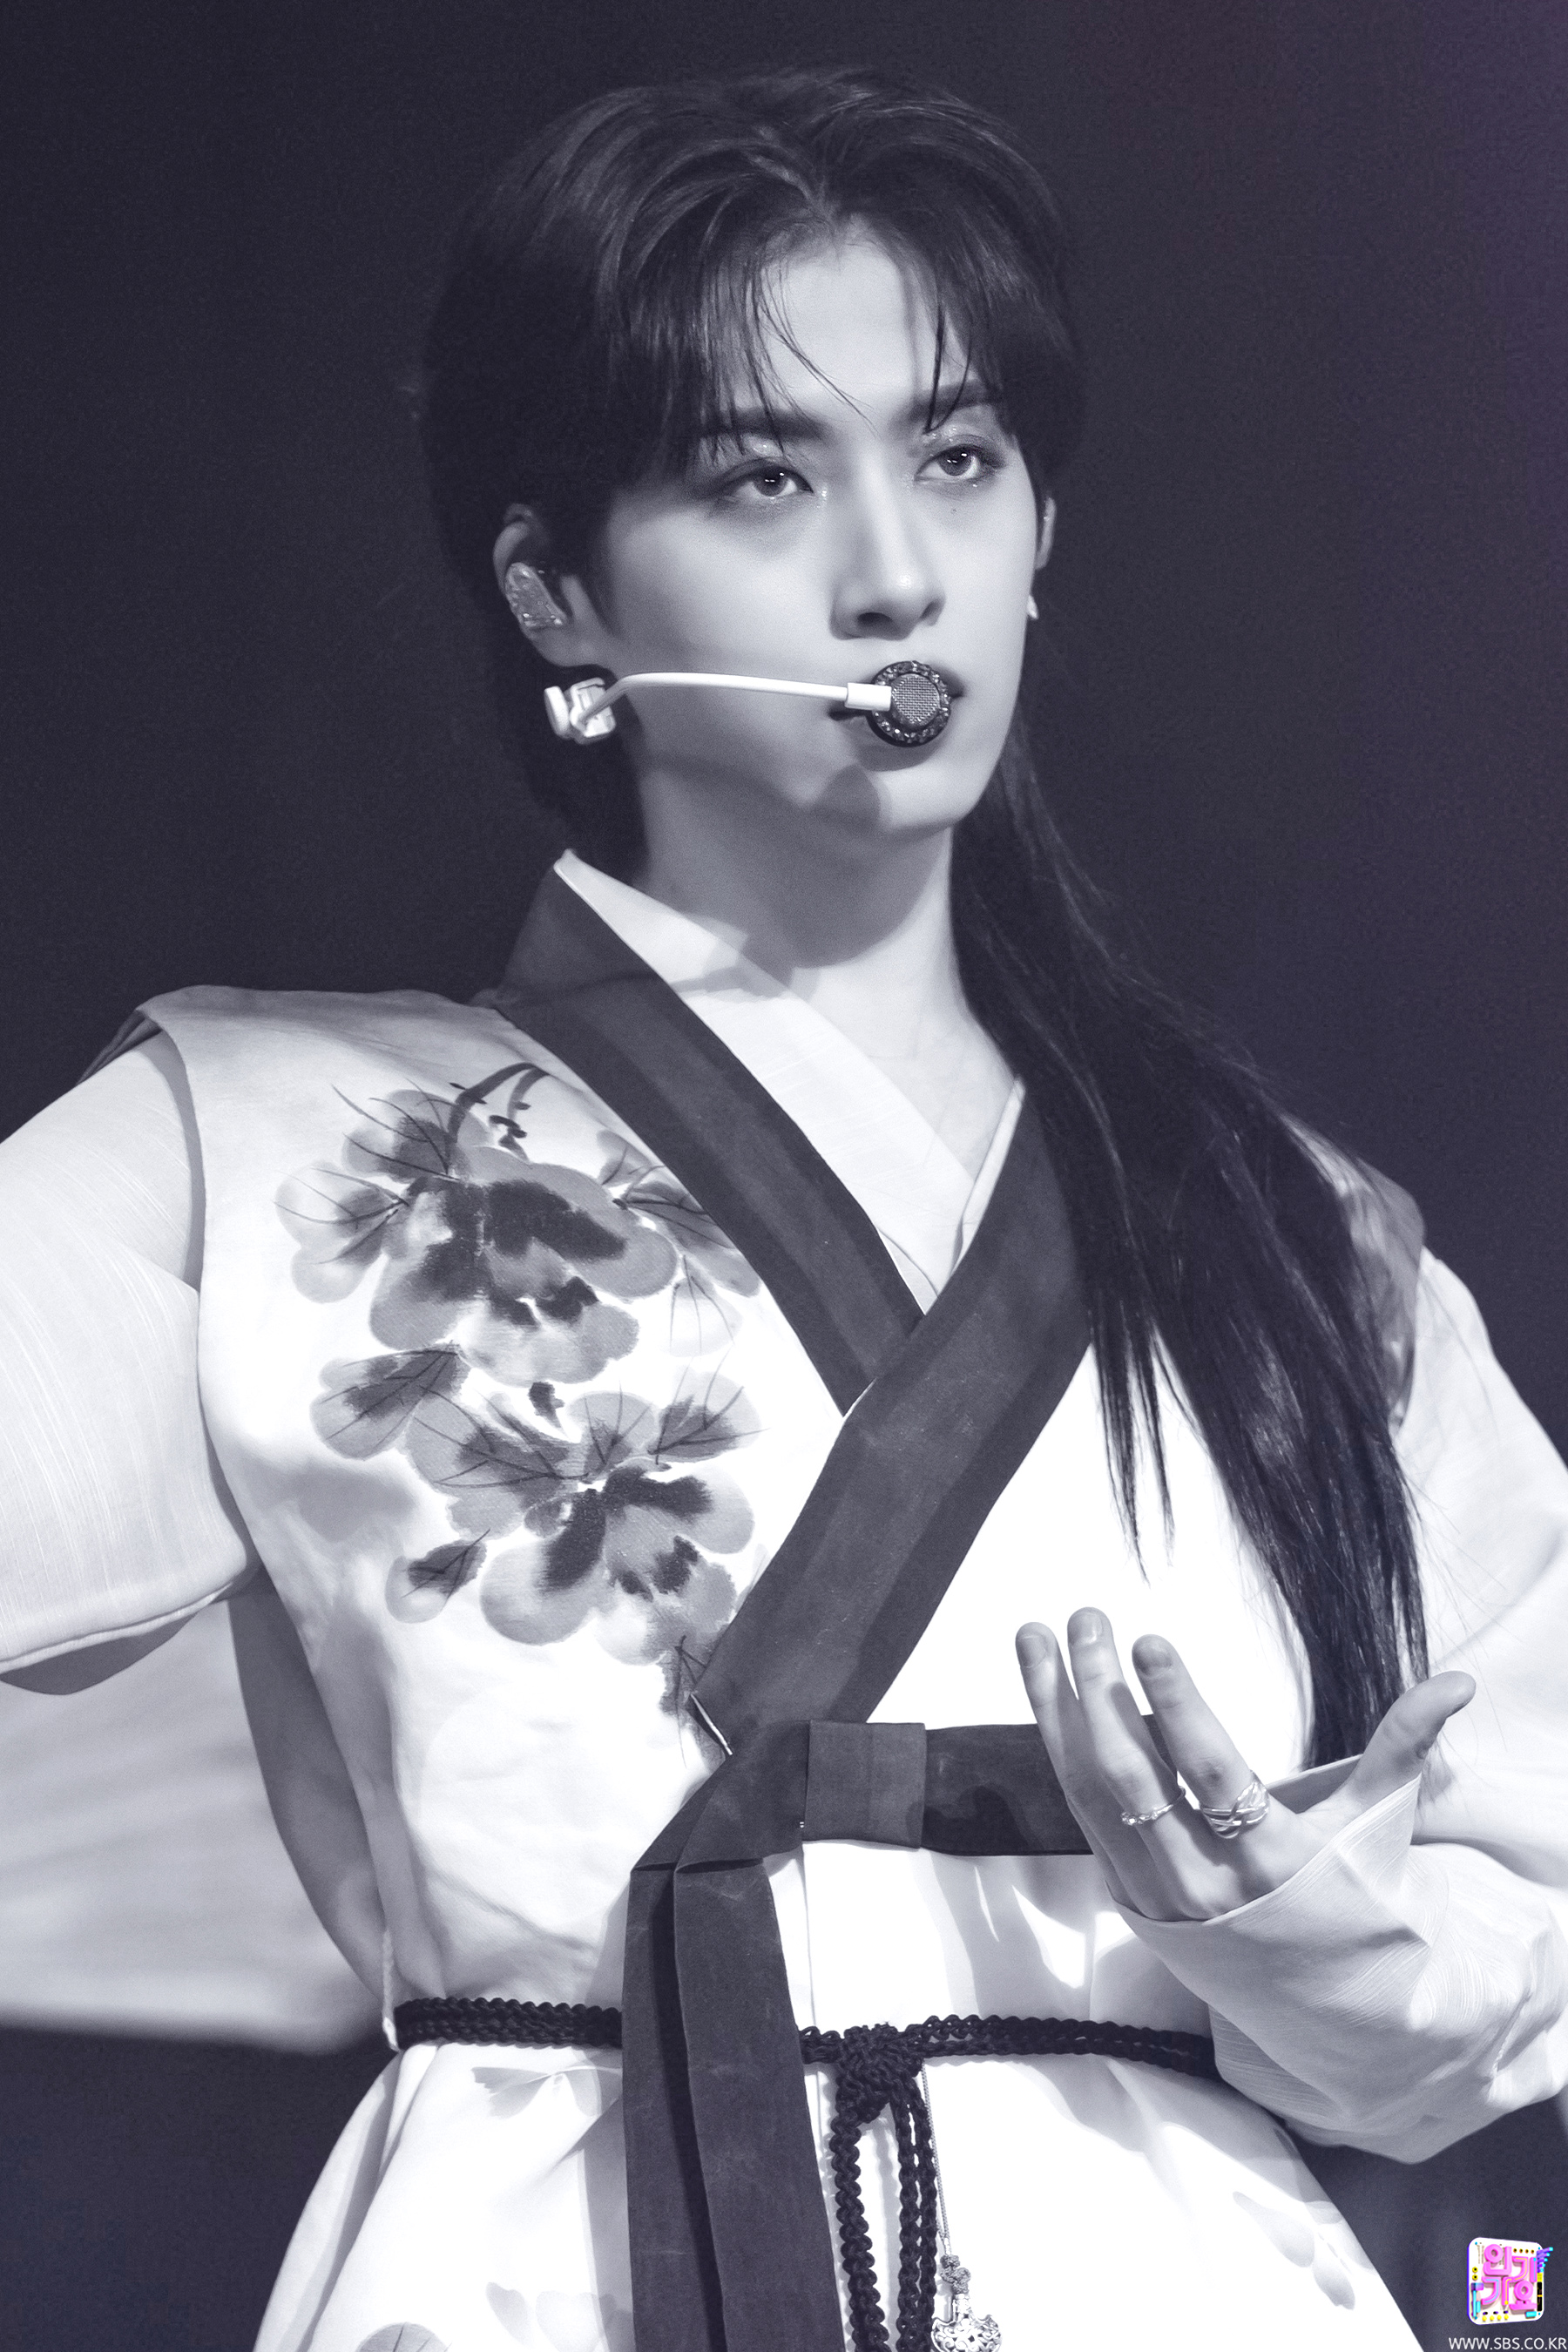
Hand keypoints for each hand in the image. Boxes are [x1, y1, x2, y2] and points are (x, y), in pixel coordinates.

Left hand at [1016, 1609, 1473, 1922]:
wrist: (1329, 2013)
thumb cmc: (1355, 1904)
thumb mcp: (1379, 1826)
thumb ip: (1405, 1745)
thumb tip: (1458, 1681)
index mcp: (1272, 1862)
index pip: (1212, 1774)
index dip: (1177, 1707)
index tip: (1146, 1642)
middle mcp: (1205, 1884)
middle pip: (1133, 1779)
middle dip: (1100, 1692)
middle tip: (1087, 1619)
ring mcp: (1158, 1896)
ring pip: (1090, 1795)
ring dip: (1056, 1712)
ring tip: (1037, 1637)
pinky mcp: (1129, 1898)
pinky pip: (1083, 1817)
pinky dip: (1059, 1753)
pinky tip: (1046, 1695)